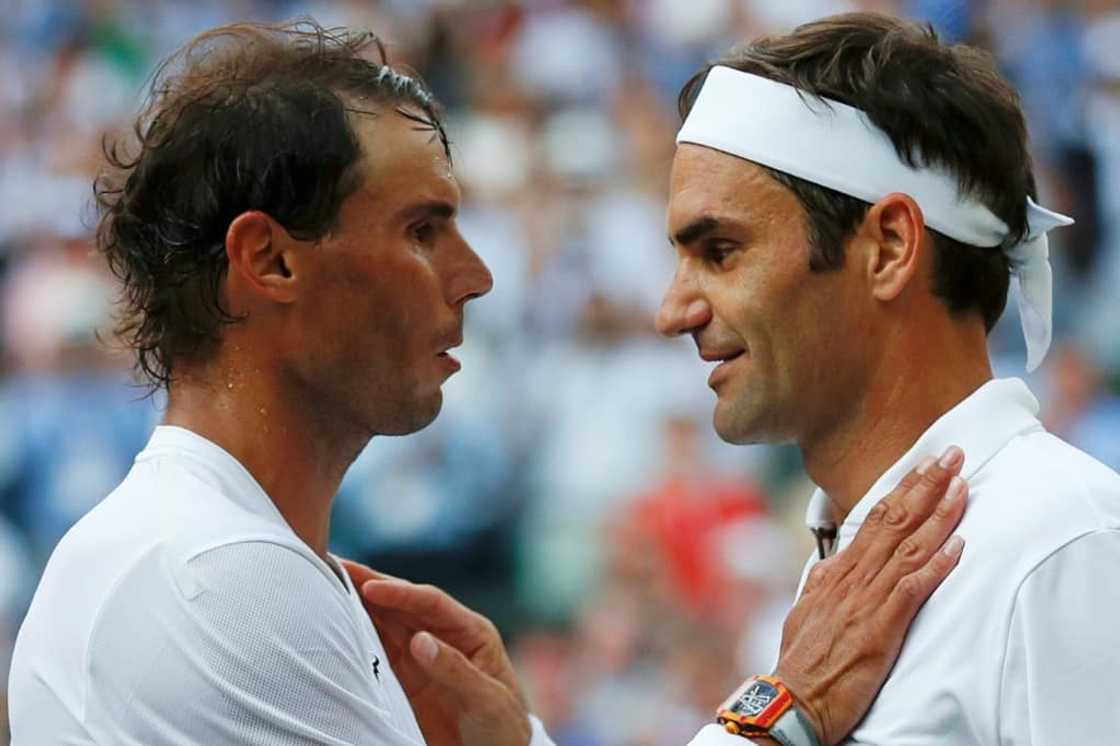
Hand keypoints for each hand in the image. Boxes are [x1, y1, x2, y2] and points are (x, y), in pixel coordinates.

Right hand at [342, 561, 529, 745]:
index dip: (400, 592)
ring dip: (359, 605)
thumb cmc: (502, 726)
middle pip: (403, 604)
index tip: (370, 587)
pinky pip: (378, 652)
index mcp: (470, 631)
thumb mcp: (488, 699)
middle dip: (371, 585)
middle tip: (336, 565)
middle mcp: (443, 636)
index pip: (431, 602)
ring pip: (386, 623)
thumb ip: (456, 669)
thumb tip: (420, 641)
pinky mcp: (405, 678)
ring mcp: (422, 656)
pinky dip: (357, 637)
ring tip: (327, 586)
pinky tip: (336, 625)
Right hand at [772, 446, 967, 745]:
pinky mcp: (880, 627)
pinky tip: (959, 547)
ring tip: (962, 486)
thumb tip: (831, 562)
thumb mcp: (806, 610)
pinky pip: (912, 589)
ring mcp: (866, 599)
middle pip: (895, 520)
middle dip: (927, 484)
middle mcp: (852, 576)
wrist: (791, 697)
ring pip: (908, 546)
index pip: (876, 518)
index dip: (905, 489)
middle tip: (952, 454)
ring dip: (939, 514)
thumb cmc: (801, 660)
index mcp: (837, 570)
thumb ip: (822, 582)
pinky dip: (937, 566)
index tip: (925, 464)